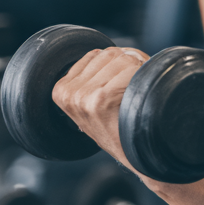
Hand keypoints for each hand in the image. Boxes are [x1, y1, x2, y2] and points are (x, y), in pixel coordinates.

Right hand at [51, 47, 148, 166]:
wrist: (136, 153)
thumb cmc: (119, 125)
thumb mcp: (92, 102)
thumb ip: (92, 76)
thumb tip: (112, 51)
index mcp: (61, 91)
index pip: (95, 54)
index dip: (116, 63)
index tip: (120, 83)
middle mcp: (69, 94)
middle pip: (109, 53)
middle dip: (128, 64)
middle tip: (133, 88)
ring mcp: (83, 96)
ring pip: (121, 57)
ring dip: (138, 68)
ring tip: (137, 92)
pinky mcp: (101, 98)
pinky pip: (130, 68)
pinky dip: (143, 75)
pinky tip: (140, 94)